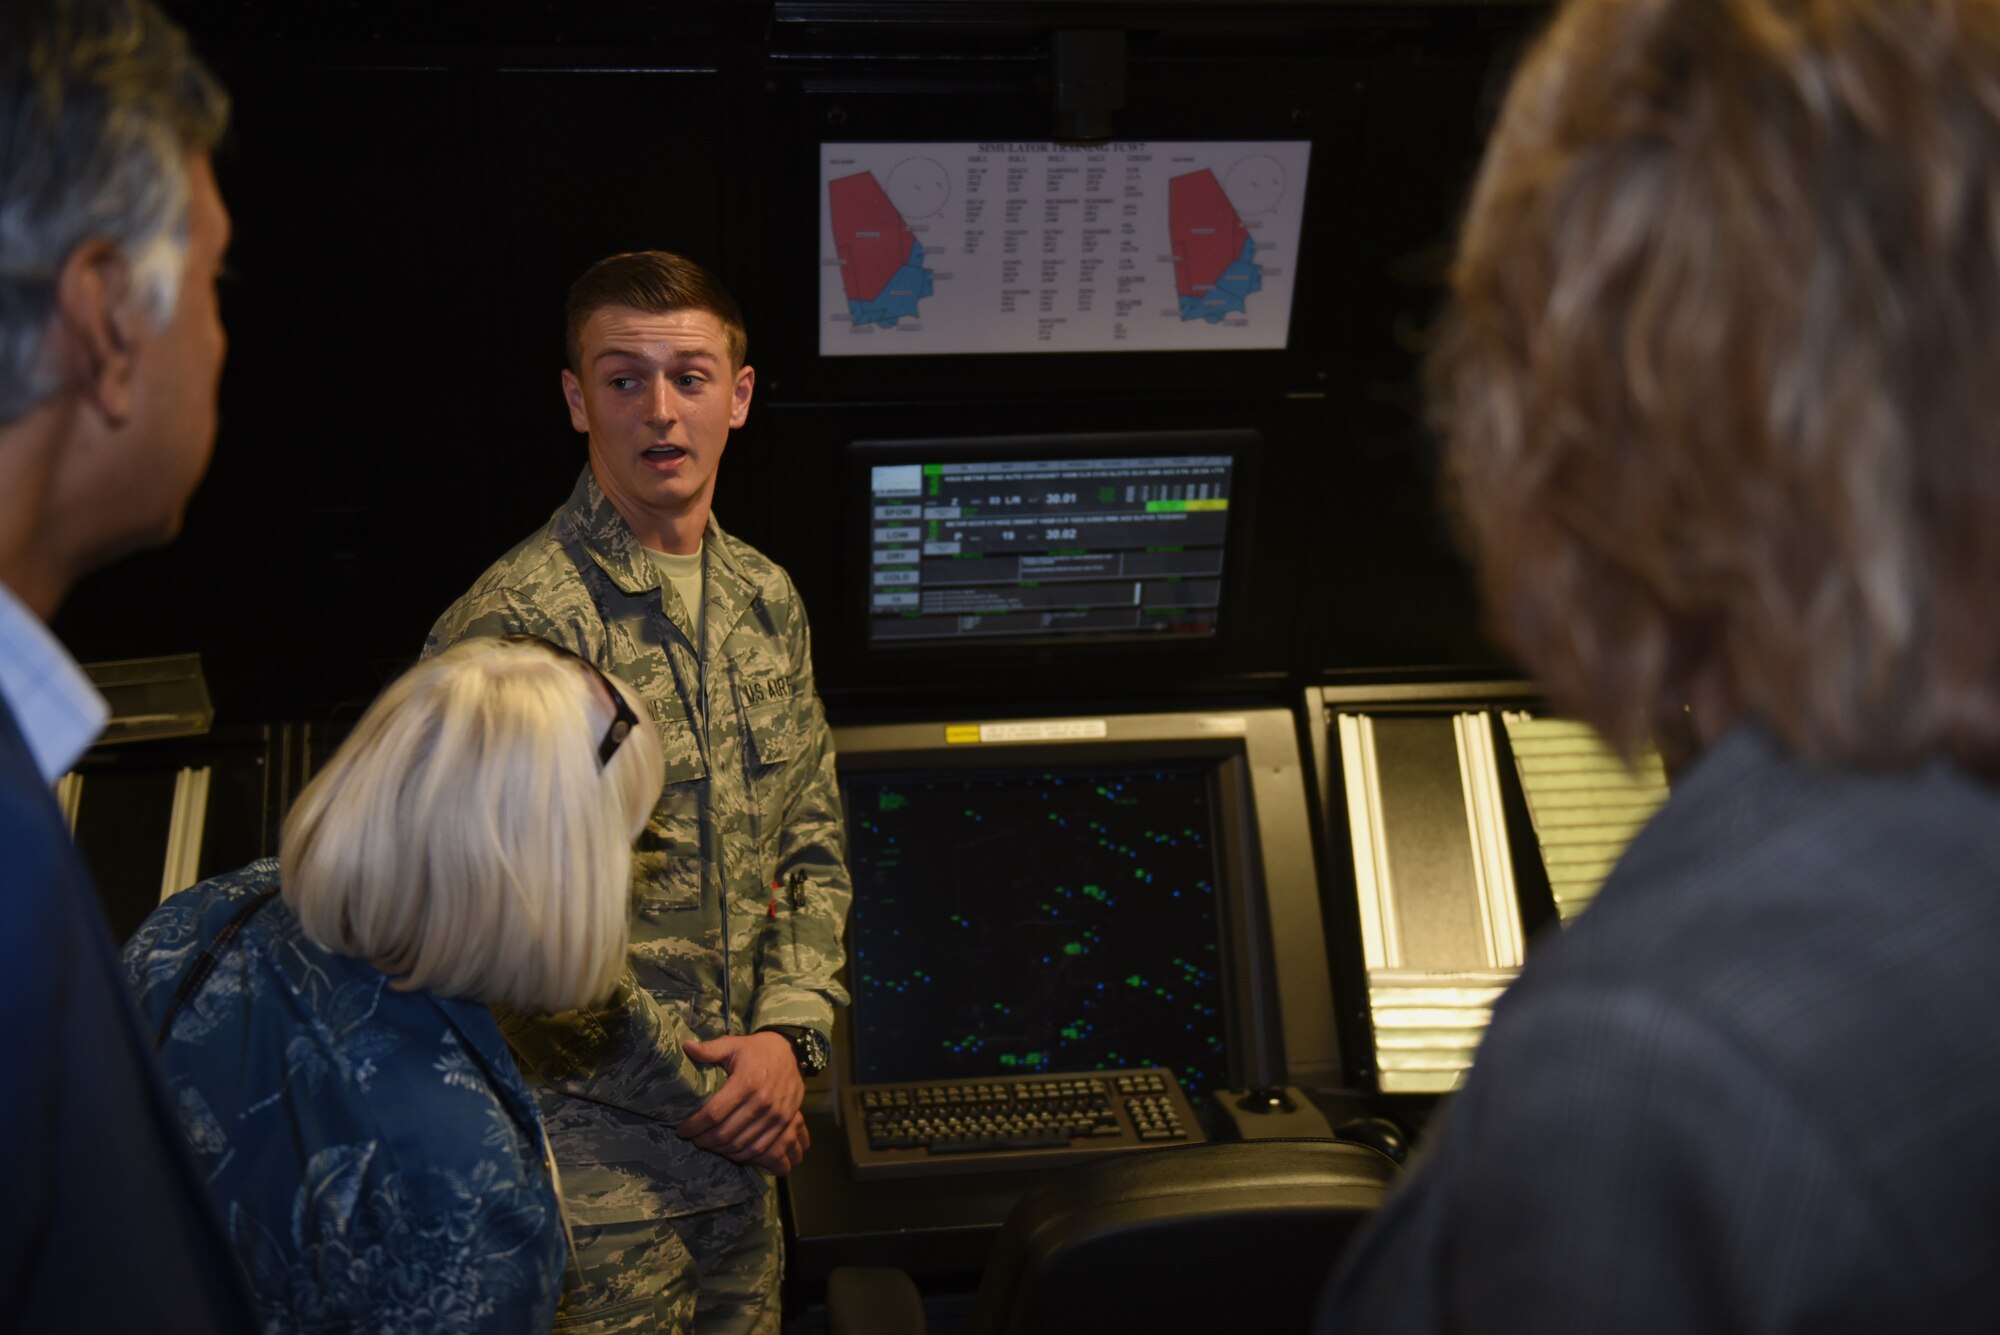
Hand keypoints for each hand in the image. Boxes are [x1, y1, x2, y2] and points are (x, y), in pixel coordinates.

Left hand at [678, 1031, 807, 1170]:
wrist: (791, 1052)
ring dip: (720, 1149)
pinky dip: (741, 1154)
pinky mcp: (784, 1123)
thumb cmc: (757, 1049)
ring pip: (741, 1144)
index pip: (714, 1113)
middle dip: (704, 1140)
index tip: (682, 1129)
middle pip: (726, 1133)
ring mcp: (775, 1115)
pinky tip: (728, 1150)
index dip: (695, 1125)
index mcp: (746, 1082)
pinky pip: (759, 1148)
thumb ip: (710, 1049)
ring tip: (708, 1144)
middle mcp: (762, 1101)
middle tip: (693, 1139)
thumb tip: (686, 1047)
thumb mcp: (734, 1044)